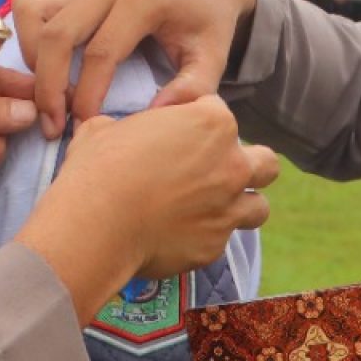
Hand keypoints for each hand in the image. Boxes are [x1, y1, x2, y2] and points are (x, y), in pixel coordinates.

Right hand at [13, 0, 256, 136]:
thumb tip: (156, 115)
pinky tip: (47, 70)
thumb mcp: (213, 55)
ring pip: (32, 15)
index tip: (86, 126)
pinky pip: (32, 8)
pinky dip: (29, 40)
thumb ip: (193, 88)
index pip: (101, 51)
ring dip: (31, 60)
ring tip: (48, 97)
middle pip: (57, 34)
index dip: (88, 94)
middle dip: (48, 86)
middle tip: (52, 127)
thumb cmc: (208, 21)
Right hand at [17, 96, 274, 320]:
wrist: (95, 225)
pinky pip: (220, 240)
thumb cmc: (99, 168)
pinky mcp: (213, 248)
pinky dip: (205, 236)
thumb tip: (120, 135)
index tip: (174, 134)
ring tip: (209, 209)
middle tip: (215, 172)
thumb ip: (131, 128)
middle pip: (265, 163)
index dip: (194, 121)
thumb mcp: (106, 128)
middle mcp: (232, 165)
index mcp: (212, 124)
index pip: (218, 111)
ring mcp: (227, 210)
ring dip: (239, 206)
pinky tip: (176, 235)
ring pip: (259, 208)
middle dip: (247, 165)